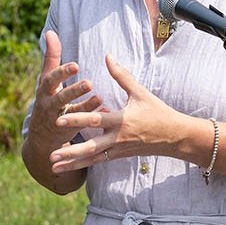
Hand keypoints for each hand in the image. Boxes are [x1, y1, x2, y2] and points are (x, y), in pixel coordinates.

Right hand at [27, 31, 100, 146]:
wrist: (41, 135)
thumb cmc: (47, 98)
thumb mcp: (47, 79)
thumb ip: (51, 57)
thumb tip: (50, 32)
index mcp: (44, 89)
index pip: (51, 78)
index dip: (62, 72)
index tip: (76, 65)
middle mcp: (48, 103)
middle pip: (59, 97)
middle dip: (73, 90)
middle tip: (89, 83)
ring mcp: (57, 118)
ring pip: (70, 112)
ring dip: (85, 105)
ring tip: (99, 97)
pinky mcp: (67, 129)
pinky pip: (80, 123)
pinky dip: (92, 116)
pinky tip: (105, 109)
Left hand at [49, 54, 186, 173]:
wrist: (174, 137)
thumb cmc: (157, 112)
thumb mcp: (140, 92)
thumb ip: (121, 75)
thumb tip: (107, 56)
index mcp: (121, 120)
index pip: (96, 120)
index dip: (77, 119)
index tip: (59, 119)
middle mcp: (118, 138)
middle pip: (91, 146)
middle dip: (71, 151)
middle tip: (51, 153)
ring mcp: (118, 149)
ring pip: (92, 158)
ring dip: (72, 163)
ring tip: (53, 166)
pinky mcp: (118, 155)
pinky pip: (97, 161)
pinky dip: (82, 164)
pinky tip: (67, 167)